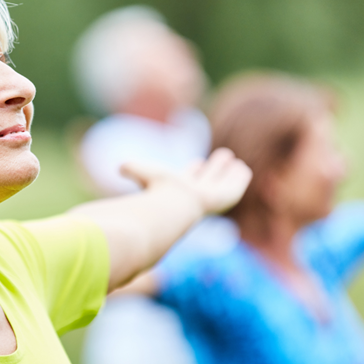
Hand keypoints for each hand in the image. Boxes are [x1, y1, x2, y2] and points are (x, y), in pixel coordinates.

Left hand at [120, 148, 251, 214]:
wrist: (172, 207)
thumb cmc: (156, 192)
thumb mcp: (143, 172)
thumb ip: (133, 168)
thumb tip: (119, 166)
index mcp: (178, 189)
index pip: (188, 179)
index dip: (193, 171)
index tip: (197, 163)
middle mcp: (195, 194)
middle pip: (206, 179)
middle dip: (213, 169)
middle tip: (223, 156)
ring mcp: (210, 197)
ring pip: (221, 183)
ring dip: (227, 173)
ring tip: (237, 163)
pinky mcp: (223, 199)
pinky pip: (234, 188)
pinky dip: (239, 179)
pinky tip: (245, 170)